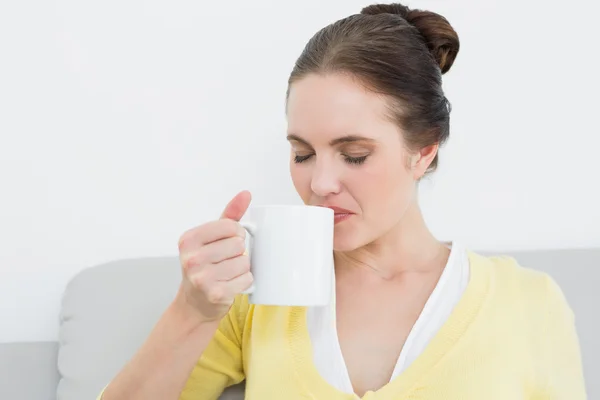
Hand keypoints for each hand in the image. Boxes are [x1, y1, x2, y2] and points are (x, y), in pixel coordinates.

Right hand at [175, 191, 252, 322]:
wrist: (195, 303)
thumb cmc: (205, 266)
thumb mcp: (212, 238)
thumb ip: (229, 215)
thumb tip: (246, 194)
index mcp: (189, 240)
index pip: (230, 226)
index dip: (236, 233)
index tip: (229, 241)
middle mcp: (191, 258)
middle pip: (238, 244)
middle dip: (238, 252)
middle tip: (226, 260)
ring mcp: (202, 278)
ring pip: (244, 262)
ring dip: (242, 267)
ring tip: (228, 272)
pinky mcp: (216, 294)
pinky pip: (247, 279)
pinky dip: (245, 281)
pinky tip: (232, 283)